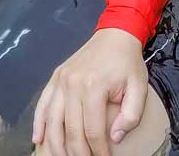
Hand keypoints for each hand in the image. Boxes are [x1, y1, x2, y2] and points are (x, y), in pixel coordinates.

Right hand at [33, 28, 147, 155]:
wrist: (116, 33)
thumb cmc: (127, 62)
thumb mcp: (139, 87)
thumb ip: (131, 115)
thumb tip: (114, 138)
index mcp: (94, 87)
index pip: (92, 131)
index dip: (98, 151)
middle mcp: (73, 84)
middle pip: (70, 130)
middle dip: (77, 153)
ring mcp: (61, 80)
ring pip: (52, 121)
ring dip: (55, 145)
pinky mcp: (55, 77)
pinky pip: (42, 104)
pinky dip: (39, 123)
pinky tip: (38, 139)